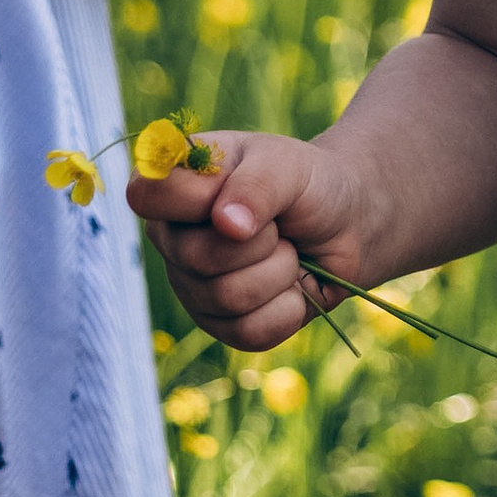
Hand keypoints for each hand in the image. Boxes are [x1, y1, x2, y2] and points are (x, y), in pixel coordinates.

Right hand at [129, 127, 370, 351]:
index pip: (146, 194)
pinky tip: (294, 286)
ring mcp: (193, 285)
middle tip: (278, 224)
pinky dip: (288, 307)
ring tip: (289, 250)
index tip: (234, 186)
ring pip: (226, 297)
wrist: (350, 225)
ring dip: (279, 272)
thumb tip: (226, 224)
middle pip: (196, 257)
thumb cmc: (310, 184)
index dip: (194, 198)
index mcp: (176, 185)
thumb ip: (257, 184)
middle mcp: (173, 238)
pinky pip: (248, 332)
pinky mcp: (221, 325)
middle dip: (259, 240)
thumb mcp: (289, 164)